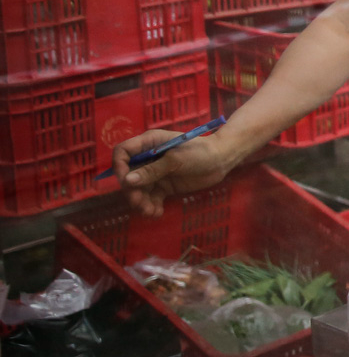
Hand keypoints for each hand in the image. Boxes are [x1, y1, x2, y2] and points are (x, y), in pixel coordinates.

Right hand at [112, 128, 238, 217]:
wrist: (223, 160)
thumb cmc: (201, 152)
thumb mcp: (176, 160)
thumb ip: (152, 170)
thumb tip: (127, 181)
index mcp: (149, 143)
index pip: (123, 152)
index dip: (119, 166)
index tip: (125, 181)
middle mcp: (149, 158)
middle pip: (128, 175)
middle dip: (131, 190)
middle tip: (139, 202)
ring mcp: (156, 173)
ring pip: (139, 189)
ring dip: (141, 202)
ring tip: (150, 211)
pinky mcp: (165, 186)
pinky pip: (152, 197)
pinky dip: (152, 206)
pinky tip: (157, 213)